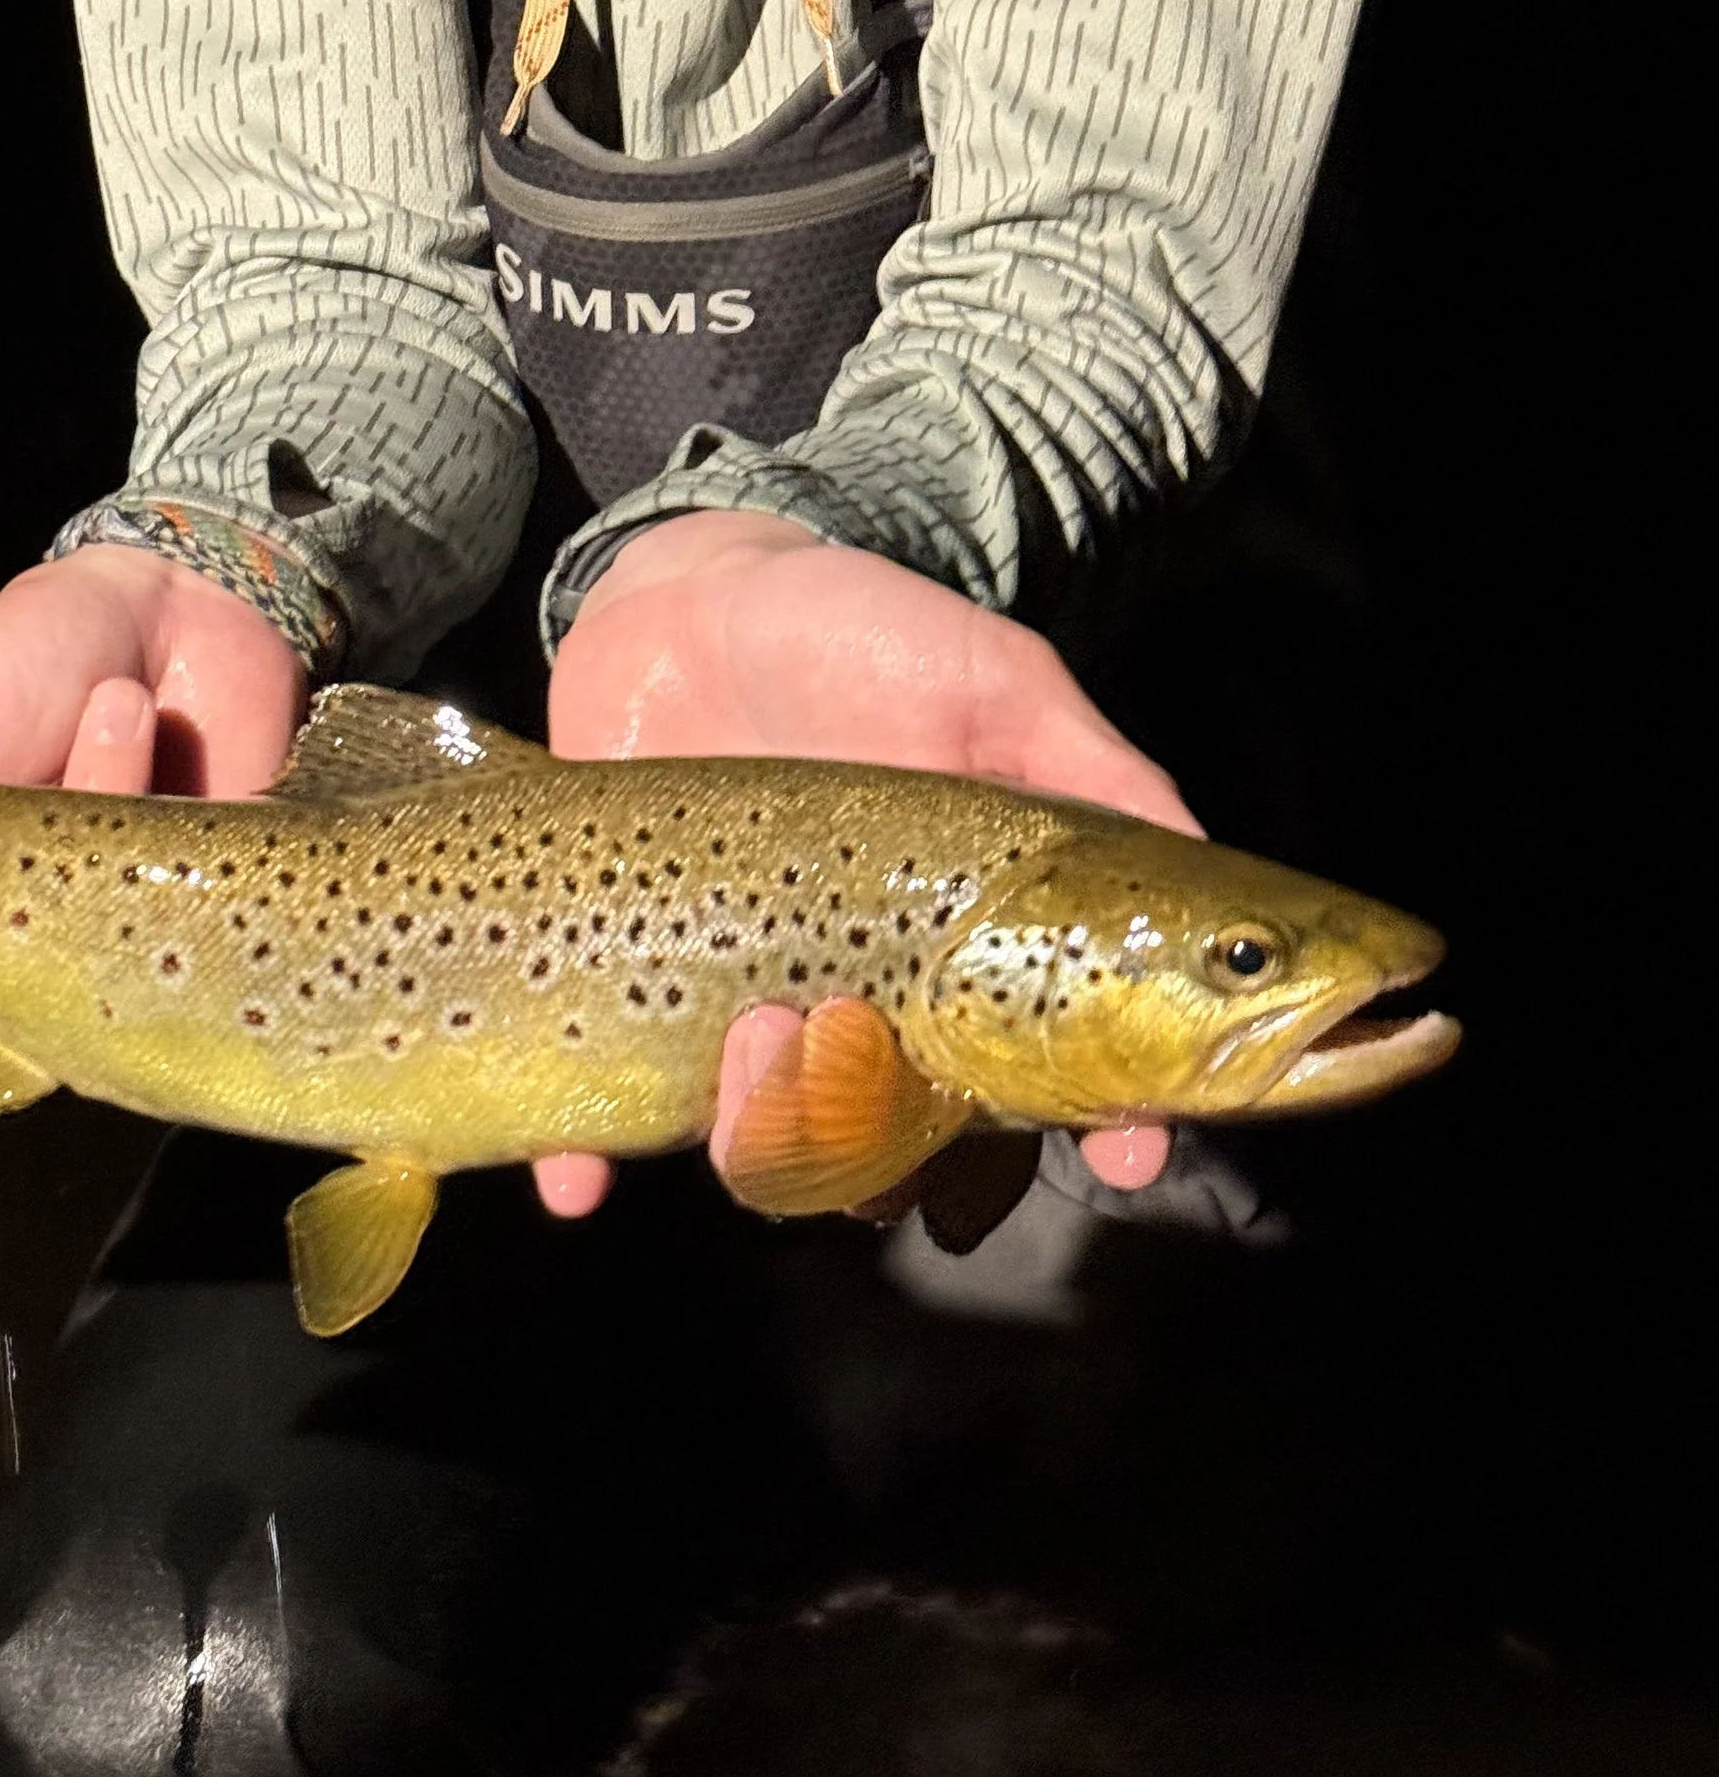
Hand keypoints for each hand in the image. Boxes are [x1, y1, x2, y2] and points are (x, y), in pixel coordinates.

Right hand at [0, 550, 305, 1025]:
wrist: (190, 612)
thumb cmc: (41, 668)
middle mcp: (1, 946)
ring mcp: (102, 947)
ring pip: (74, 954)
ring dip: (92, 801)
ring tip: (113, 702)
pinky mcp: (207, 930)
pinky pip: (184, 910)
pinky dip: (163, 805)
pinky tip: (152, 721)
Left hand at [527, 511, 1201, 1217]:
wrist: (688, 598)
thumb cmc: (861, 633)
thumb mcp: (993, 681)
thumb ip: (1093, 770)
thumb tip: (1200, 857)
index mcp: (971, 951)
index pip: (1056, 1074)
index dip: (1106, 1127)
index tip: (1124, 1149)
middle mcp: (867, 1001)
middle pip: (905, 1147)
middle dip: (888, 1143)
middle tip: (856, 1036)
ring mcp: (749, 1004)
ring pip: (773, 1149)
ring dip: (762, 1137)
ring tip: (749, 1039)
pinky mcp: (632, 986)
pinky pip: (612, 1120)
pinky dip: (588, 1168)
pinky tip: (576, 1178)